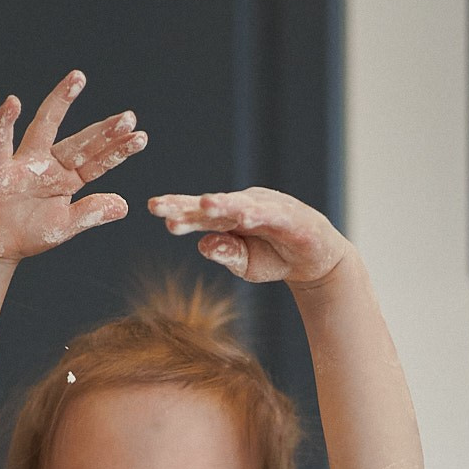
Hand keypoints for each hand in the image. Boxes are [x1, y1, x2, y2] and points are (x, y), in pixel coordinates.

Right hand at [0, 71, 146, 262]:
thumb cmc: (29, 233)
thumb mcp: (65, 227)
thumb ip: (90, 213)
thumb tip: (124, 205)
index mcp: (68, 179)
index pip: (97, 162)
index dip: (118, 150)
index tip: (141, 137)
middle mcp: (50, 165)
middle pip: (79, 143)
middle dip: (102, 131)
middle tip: (129, 116)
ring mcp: (25, 164)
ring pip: (44, 127)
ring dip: (60, 102)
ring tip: (78, 78)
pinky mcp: (0, 170)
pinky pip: (0, 144)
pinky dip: (4, 124)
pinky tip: (13, 103)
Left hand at [147, 186, 349, 288]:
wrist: (316, 261)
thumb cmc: (276, 257)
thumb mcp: (245, 264)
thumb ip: (225, 253)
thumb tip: (201, 245)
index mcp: (228, 218)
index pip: (198, 213)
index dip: (177, 209)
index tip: (152, 208)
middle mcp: (245, 206)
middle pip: (214, 205)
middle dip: (189, 205)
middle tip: (162, 206)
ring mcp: (269, 208)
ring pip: (242, 205)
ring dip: (224, 204)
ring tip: (205, 206)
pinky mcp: (293, 217)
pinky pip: (274, 215)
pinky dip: (260, 214)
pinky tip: (245, 216)